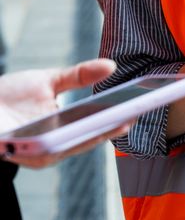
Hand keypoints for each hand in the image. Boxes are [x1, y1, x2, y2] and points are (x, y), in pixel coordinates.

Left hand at [0, 59, 130, 168]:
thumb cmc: (9, 96)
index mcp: (61, 133)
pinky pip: (44, 147)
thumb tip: (111, 66)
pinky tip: (81, 124)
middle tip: (133, 114)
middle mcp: (51, 148)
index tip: (137, 109)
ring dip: (93, 134)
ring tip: (117, 118)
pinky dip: (64, 138)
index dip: (115, 121)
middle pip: (86, 140)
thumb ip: (79, 76)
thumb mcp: (50, 81)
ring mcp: (34, 153)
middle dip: (110, 128)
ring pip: (68, 147)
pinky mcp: (17, 151)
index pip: (93, 129)